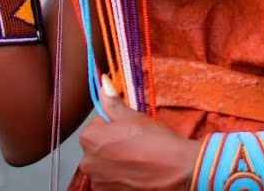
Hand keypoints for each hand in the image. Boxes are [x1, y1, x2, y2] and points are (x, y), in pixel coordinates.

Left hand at [78, 76, 200, 190]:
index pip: (97, 126)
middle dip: (112, 146)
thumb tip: (102, 83)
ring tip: (138, 160)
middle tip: (136, 145)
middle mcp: (87, 162)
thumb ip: (113, 102)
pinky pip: (109, 182)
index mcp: (90, 138)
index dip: (114, 126)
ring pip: (103, 166)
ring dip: (115, 163)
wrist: (176, 170)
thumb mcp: (134, 117)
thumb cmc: (156, 140)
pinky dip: (120, 179)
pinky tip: (137, 174)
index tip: (130, 130)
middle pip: (97, 148)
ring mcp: (97, 182)